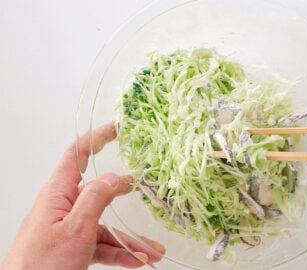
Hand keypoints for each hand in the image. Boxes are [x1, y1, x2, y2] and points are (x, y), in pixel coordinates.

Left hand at [1, 123, 164, 269]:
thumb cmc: (40, 268)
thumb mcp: (75, 230)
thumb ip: (95, 200)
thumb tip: (114, 177)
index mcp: (57, 195)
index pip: (76, 156)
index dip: (96, 139)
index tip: (116, 129)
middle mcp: (62, 209)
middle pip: (98, 195)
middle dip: (124, 197)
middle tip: (142, 186)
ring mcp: (67, 230)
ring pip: (104, 225)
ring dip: (129, 238)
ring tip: (152, 250)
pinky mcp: (71, 248)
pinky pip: (100, 244)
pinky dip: (120, 252)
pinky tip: (136, 260)